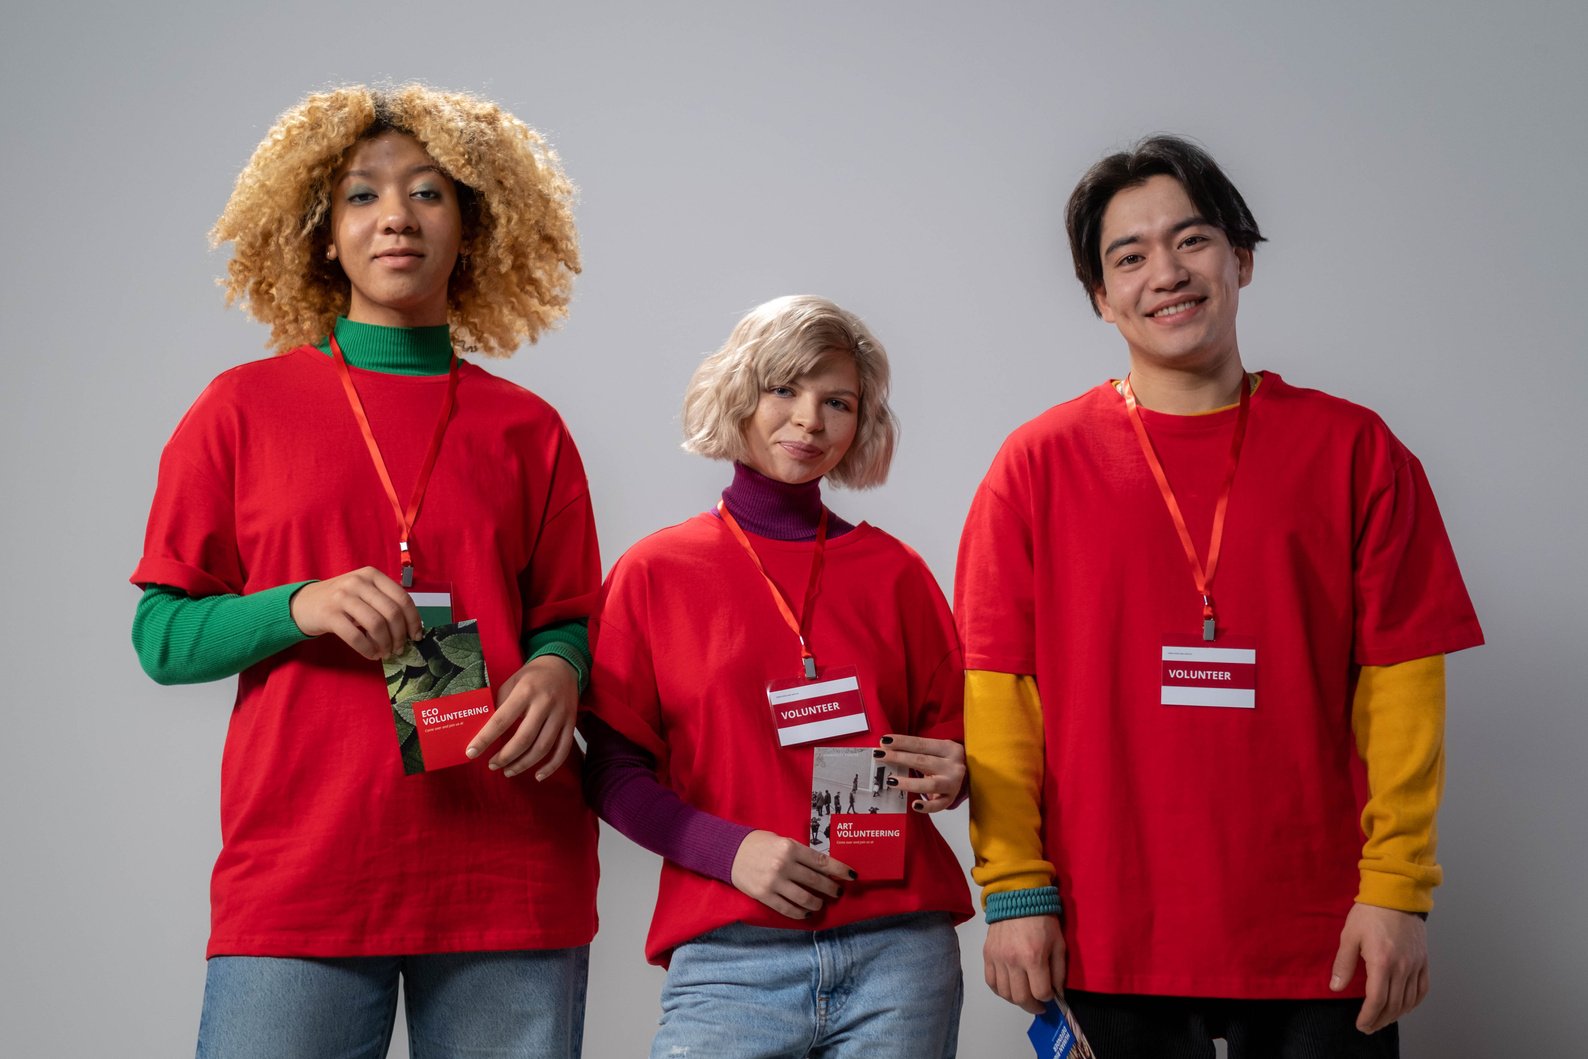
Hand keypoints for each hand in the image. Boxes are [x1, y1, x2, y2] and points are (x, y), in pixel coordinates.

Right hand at [289, 567, 420, 659]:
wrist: (303, 603)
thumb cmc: (340, 600)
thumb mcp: (364, 592)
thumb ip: (384, 602)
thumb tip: (411, 628)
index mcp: (372, 575)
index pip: (402, 598)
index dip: (413, 620)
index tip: (416, 636)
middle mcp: (358, 582)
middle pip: (391, 613)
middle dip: (399, 636)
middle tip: (399, 649)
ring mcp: (342, 597)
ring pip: (376, 625)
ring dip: (385, 644)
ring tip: (385, 653)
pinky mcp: (329, 614)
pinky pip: (356, 637)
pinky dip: (368, 649)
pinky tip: (372, 655)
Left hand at [466, 655, 578, 778]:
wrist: (564, 665)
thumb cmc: (532, 676)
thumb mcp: (511, 682)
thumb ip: (500, 704)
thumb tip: (484, 731)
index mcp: (525, 691)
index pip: (501, 720)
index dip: (485, 739)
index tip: (471, 753)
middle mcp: (545, 703)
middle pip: (524, 738)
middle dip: (505, 756)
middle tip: (492, 765)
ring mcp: (561, 714)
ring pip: (543, 748)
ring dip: (523, 764)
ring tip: (508, 771)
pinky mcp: (572, 722)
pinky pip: (563, 749)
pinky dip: (551, 766)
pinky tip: (538, 776)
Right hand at [730, 830, 853, 919]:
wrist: (729, 852)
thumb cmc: (759, 843)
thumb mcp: (782, 841)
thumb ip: (800, 853)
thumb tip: (823, 867)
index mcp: (790, 848)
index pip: (821, 861)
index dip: (839, 870)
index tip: (852, 875)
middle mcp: (784, 865)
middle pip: (816, 881)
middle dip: (831, 888)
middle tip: (837, 892)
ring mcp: (774, 882)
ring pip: (805, 898)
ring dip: (817, 903)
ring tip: (820, 903)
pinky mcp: (764, 896)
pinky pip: (788, 909)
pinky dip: (801, 913)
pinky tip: (806, 913)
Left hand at [875, 733, 965, 811]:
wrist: (973, 774)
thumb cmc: (947, 761)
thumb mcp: (938, 750)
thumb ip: (918, 750)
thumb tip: (887, 748)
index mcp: (949, 748)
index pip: (922, 744)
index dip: (902, 742)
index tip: (884, 741)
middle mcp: (953, 765)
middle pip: (922, 761)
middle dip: (899, 758)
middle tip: (880, 756)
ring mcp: (954, 784)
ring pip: (930, 784)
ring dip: (909, 783)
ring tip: (891, 780)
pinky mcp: (951, 799)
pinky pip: (938, 805)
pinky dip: (926, 806)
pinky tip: (914, 805)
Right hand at [985, 915, 1065, 1014]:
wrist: (1017, 897)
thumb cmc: (1042, 919)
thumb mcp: (1059, 943)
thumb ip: (1059, 971)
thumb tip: (1057, 993)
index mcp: (1033, 957)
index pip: (1040, 993)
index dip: (1048, 998)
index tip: (1050, 995)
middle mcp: (1013, 961)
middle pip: (1021, 998)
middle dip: (1032, 1006)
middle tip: (1038, 1004)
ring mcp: (998, 958)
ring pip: (1005, 993)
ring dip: (1016, 1000)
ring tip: (1025, 996)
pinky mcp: (987, 955)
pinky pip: (990, 982)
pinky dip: (1000, 990)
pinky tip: (1009, 988)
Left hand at [1330, 902, 1429, 1033]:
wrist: (1396, 894)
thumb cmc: (1370, 913)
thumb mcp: (1349, 936)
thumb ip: (1343, 964)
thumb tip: (1335, 987)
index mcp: (1382, 962)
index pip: (1376, 1000)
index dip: (1368, 1016)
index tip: (1361, 1024)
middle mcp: (1402, 967)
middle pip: (1393, 1004)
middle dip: (1380, 1020)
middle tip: (1369, 1027)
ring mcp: (1415, 965)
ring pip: (1409, 1000)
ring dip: (1396, 1015)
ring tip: (1383, 1020)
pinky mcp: (1424, 960)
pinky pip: (1422, 989)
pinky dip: (1414, 1003)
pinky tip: (1405, 1007)